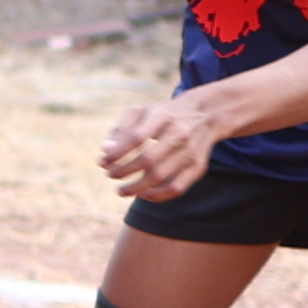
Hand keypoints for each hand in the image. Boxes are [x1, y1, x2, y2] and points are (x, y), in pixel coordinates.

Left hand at [99, 92, 235, 205]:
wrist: (204, 115)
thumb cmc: (163, 115)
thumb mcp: (141, 112)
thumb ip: (121, 129)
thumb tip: (106, 152)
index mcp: (162, 115)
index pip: (136, 137)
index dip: (117, 153)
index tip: (103, 162)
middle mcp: (179, 132)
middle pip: (147, 159)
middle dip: (123, 171)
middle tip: (110, 175)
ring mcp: (190, 151)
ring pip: (160, 176)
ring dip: (136, 188)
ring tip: (121, 191)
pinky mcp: (198, 166)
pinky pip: (177, 188)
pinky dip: (157, 196)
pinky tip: (143, 194)